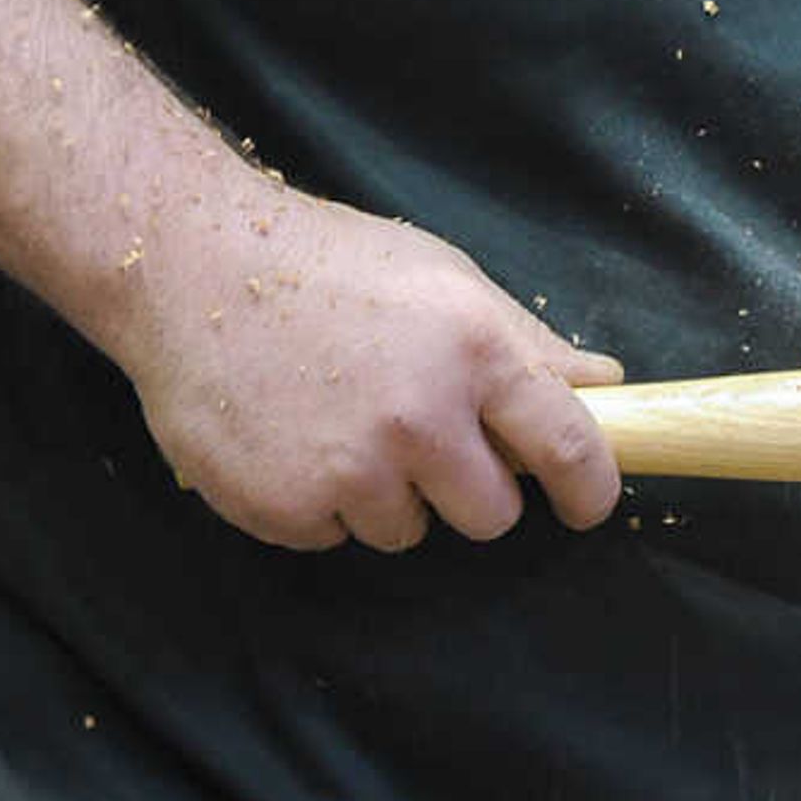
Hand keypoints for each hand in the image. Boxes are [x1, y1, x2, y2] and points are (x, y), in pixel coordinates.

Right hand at [107, 189, 628, 551]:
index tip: (586, 504)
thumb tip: (609, 384)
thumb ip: (528, 343)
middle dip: (471, 490)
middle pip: (491, 515)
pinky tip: (294, 439)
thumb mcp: (444, 279)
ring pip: (408, 532)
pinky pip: (334, 537)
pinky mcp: (285, 506)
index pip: (570, 449)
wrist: (191, 265)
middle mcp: (418, 417)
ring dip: (388, 495)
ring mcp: (348, 469)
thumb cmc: (328, 264)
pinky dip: (321, 503)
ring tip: (341, 423)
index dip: (591, 489)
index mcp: (474, 351)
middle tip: (426, 440)